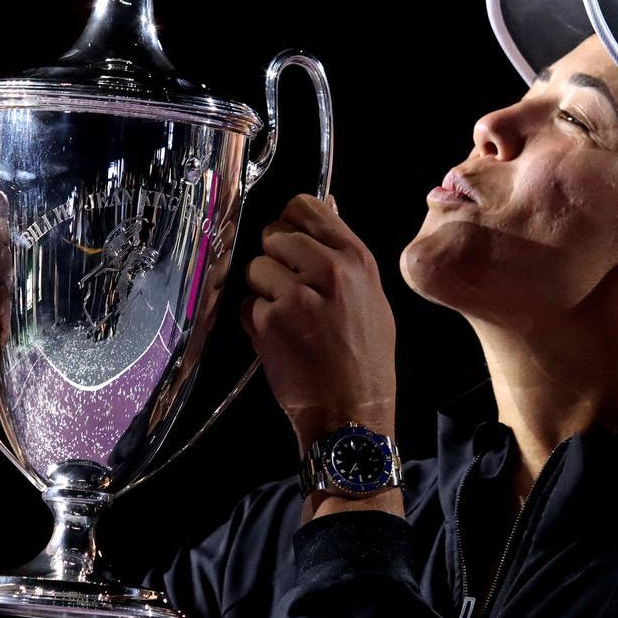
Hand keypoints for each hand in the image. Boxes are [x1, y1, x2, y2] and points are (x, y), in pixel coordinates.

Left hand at [240, 193, 397, 452]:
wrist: (352, 412)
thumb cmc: (364, 357)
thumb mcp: (370, 295)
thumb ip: (344, 250)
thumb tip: (326, 205)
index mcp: (356, 259)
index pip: (306, 206)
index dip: (291, 222)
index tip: (291, 241)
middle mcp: (328, 271)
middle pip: (274, 234)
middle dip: (275, 259)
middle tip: (290, 288)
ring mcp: (295, 296)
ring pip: (256, 268)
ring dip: (263, 290)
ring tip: (288, 316)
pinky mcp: (267, 323)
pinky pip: (246, 303)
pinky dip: (255, 319)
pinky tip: (280, 338)